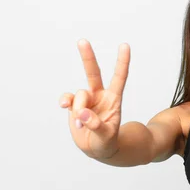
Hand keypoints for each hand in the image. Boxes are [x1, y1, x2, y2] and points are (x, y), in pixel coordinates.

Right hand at [59, 39, 129, 158]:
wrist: (96, 148)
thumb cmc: (107, 142)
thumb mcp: (106, 136)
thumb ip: (96, 125)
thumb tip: (81, 113)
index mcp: (114, 100)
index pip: (119, 78)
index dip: (122, 62)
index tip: (125, 46)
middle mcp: (100, 96)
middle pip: (93, 73)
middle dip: (87, 57)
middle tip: (82, 41)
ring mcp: (87, 100)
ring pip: (79, 94)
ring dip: (78, 109)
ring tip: (81, 125)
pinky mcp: (75, 105)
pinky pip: (67, 99)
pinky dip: (65, 102)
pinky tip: (64, 107)